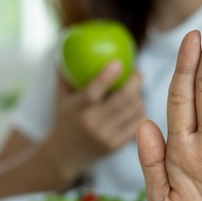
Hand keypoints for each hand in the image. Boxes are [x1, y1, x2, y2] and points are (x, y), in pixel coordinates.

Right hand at [46, 61, 145, 178]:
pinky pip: (136, 124)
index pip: (94, 92)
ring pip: (133, 111)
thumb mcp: (61, 98)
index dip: (107, 76)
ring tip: (136, 90)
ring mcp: (106, 136)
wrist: (63, 156)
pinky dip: (140, 112)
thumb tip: (66, 44)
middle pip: (122, 100)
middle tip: (137, 73)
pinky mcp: (116, 145)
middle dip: (135, 83)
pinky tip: (137, 106)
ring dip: (139, 97)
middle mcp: (92, 124)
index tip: (118, 62)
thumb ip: (65, 74)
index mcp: (77, 109)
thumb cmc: (64, 120)